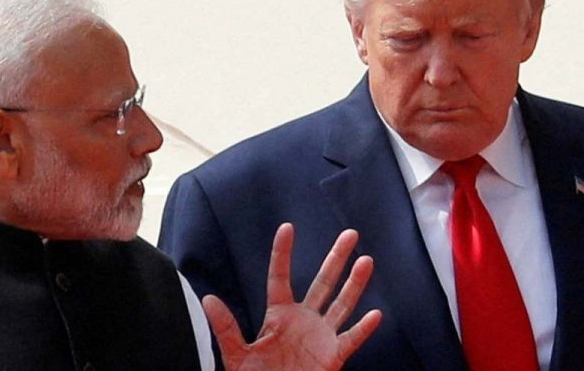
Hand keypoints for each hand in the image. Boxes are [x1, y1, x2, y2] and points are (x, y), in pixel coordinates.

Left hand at [203, 223, 381, 370]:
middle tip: (351, 233)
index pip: (280, 277)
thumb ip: (226, 328)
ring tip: (366, 260)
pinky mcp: (333, 356)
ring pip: (342, 304)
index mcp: (278, 314)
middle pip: (323, 282)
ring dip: (355, 284)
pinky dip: (363, 328)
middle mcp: (303, 319)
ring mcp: (321, 336)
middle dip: (336, 258)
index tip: (287, 227)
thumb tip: (208, 299)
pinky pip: (350, 339)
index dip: (282, 253)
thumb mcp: (236, 354)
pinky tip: (375, 314)